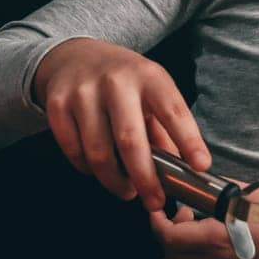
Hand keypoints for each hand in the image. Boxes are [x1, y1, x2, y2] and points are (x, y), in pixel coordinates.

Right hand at [32, 37, 210, 211]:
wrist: (74, 56)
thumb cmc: (122, 81)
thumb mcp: (151, 91)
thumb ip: (165, 129)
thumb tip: (181, 169)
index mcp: (148, 76)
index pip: (173, 111)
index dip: (189, 141)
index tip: (200, 166)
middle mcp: (116, 81)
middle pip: (131, 140)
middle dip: (145, 179)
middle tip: (154, 201)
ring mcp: (83, 92)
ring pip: (98, 153)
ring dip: (114, 181)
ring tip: (126, 189)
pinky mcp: (58, 105)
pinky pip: (74, 151)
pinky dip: (87, 169)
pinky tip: (97, 168)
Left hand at [149, 180, 258, 258]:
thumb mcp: (249, 196)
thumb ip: (221, 190)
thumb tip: (204, 183)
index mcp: (213, 239)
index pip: (167, 235)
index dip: (156, 220)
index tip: (157, 207)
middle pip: (170, 252)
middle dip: (167, 232)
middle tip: (181, 212)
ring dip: (179, 246)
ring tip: (194, 227)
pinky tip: (207, 243)